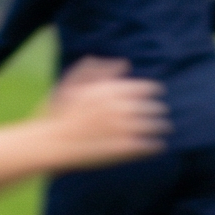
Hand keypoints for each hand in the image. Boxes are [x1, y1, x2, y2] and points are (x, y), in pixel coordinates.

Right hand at [44, 57, 165, 169]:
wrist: (50, 144)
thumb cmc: (57, 113)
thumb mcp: (72, 84)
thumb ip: (99, 70)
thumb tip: (124, 64)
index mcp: (111, 91)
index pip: (146, 87)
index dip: (152, 90)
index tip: (157, 92)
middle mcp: (121, 108)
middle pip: (153, 107)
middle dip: (157, 109)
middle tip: (161, 111)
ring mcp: (124, 130)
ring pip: (155, 126)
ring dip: (161, 126)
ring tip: (163, 128)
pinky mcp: (126, 150)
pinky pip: (150, 146)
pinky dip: (155, 145)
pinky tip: (156, 145)